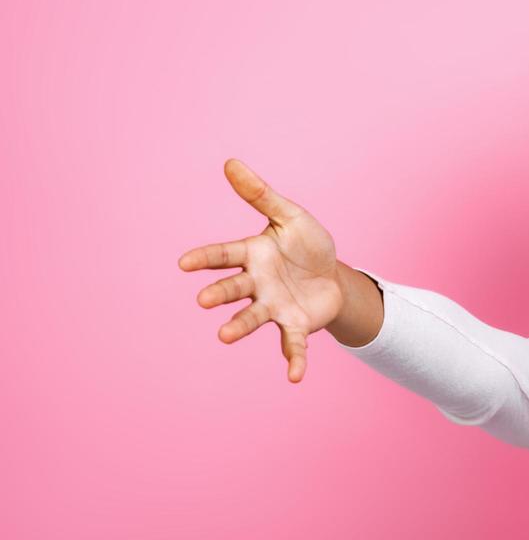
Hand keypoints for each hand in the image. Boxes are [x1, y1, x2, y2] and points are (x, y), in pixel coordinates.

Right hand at [178, 159, 344, 382]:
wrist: (334, 276)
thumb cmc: (307, 245)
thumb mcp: (290, 216)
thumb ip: (261, 195)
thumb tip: (231, 162)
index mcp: (251, 255)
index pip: (223, 255)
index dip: (205, 259)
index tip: (183, 263)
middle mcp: (256, 283)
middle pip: (233, 288)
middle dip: (219, 293)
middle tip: (204, 301)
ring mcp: (273, 306)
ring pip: (252, 317)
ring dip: (239, 326)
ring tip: (223, 336)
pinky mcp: (295, 325)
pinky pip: (293, 344)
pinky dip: (294, 360)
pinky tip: (295, 377)